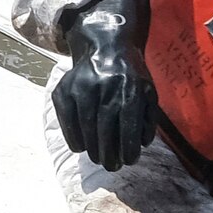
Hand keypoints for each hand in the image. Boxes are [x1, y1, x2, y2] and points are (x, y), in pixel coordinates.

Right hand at [51, 0, 159, 172]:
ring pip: (84, 127)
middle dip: (109, 154)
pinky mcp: (63, 89)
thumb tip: (141, 145)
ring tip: (98, 158)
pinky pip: (66, 120)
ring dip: (92, 149)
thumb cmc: (131, 75)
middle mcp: (105, 87)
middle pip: (104, 130)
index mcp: (130, 89)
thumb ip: (148, 118)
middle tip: (111, 166)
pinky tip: (80, 146)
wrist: (106, 46)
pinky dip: (72, 136)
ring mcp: (80, 87)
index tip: (129, 161)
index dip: (127, 148)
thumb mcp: (149, 91)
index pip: (128, 126)